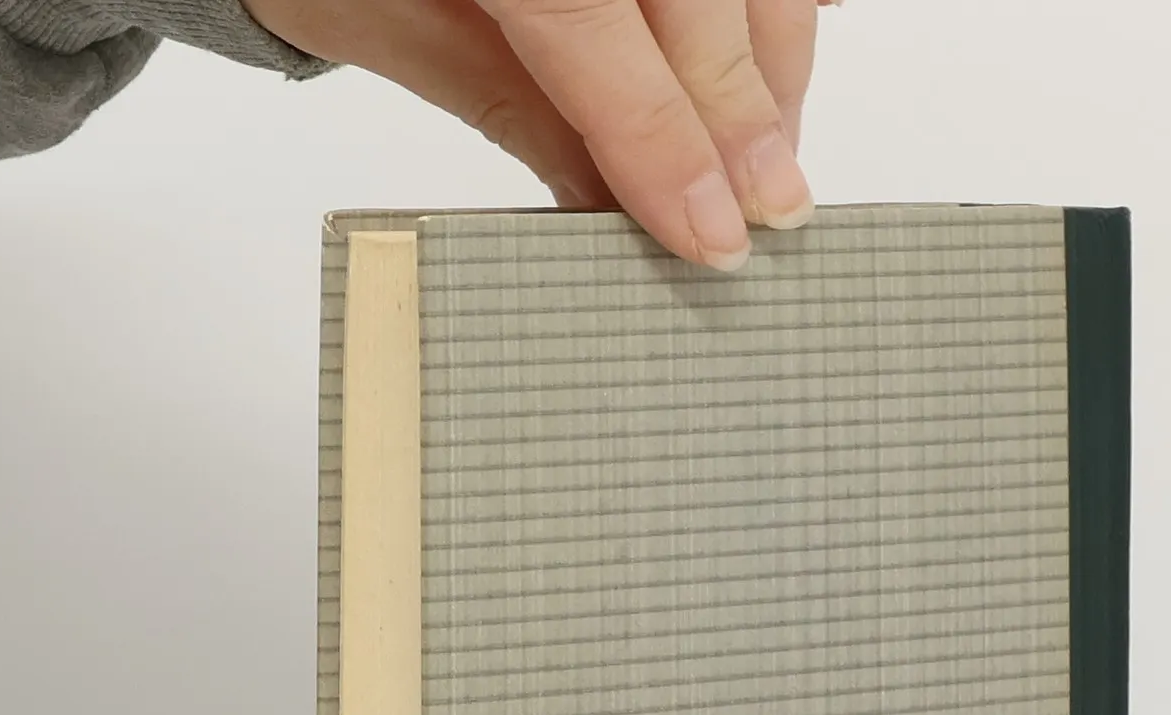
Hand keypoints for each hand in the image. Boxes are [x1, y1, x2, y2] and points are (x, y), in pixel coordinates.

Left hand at [242, 0, 831, 270]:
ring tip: (768, 155)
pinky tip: (774, 56)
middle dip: (744, 114)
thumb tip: (613, 207)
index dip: (665, 139)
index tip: (712, 236)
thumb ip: (514, 108)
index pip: (593, 23)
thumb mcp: (396, 27)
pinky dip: (773, 0)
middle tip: (770, 214)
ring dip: (772, 60)